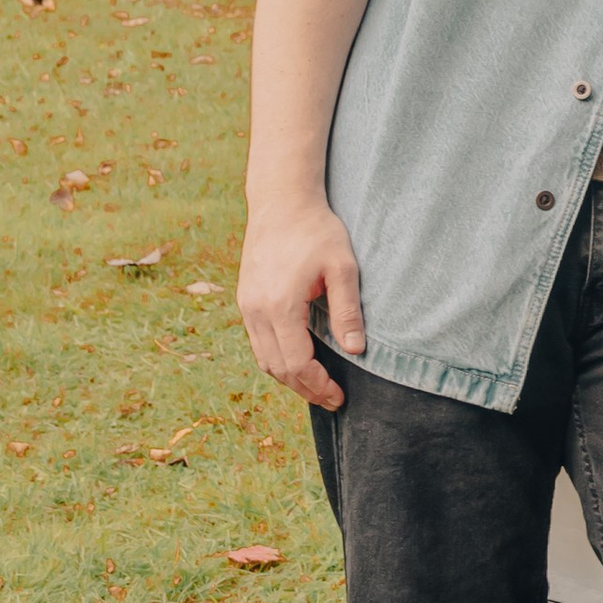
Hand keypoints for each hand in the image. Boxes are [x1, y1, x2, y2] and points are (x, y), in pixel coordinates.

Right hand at [238, 190, 365, 408]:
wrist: (281, 202)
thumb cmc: (317, 230)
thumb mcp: (343, 267)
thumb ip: (348, 309)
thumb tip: (356, 350)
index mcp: (280, 306)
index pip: (297, 363)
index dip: (319, 385)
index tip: (340, 396)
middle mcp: (256, 310)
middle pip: (278, 368)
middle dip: (305, 389)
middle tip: (332, 399)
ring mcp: (247, 306)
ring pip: (264, 359)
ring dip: (289, 378)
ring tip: (317, 386)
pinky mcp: (245, 300)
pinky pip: (258, 342)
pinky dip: (277, 359)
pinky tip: (299, 361)